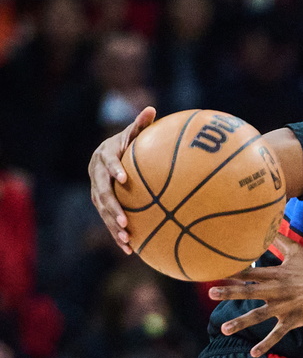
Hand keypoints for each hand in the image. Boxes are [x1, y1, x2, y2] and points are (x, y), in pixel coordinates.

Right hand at [88, 106, 156, 253]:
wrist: (104, 155)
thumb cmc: (125, 143)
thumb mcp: (132, 133)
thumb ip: (140, 124)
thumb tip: (151, 108)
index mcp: (105, 158)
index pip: (109, 163)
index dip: (115, 170)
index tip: (125, 179)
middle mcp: (97, 176)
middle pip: (102, 194)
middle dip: (113, 209)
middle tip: (124, 222)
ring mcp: (96, 192)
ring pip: (103, 211)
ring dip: (113, 226)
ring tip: (126, 240)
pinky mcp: (101, 204)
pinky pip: (108, 220)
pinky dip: (117, 235)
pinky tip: (131, 249)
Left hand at [208, 235, 302, 356]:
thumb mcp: (297, 251)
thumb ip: (279, 240)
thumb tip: (270, 222)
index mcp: (277, 274)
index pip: (252, 271)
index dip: (234, 270)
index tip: (215, 269)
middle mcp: (278, 290)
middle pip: (251, 291)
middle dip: (230, 292)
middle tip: (211, 292)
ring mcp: (286, 306)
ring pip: (259, 315)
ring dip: (241, 322)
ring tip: (223, 328)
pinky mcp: (294, 320)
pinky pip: (277, 334)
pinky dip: (266, 344)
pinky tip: (253, 354)